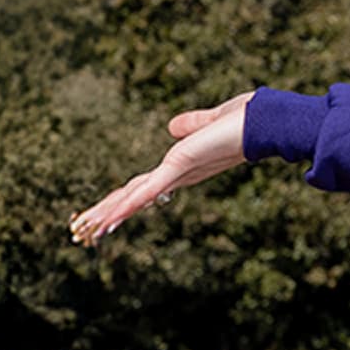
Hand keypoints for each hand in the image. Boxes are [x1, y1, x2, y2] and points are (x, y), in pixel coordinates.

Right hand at [67, 91, 256, 245]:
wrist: (266, 122)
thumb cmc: (246, 120)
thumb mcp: (211, 121)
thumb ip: (192, 124)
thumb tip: (173, 127)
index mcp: (183, 167)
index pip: (145, 186)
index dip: (124, 197)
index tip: (106, 210)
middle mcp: (179, 176)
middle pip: (135, 196)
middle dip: (108, 211)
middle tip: (83, 229)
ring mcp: (178, 174)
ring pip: (135, 197)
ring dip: (109, 213)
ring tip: (86, 230)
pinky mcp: (179, 167)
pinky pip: (148, 188)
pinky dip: (128, 204)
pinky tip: (110, 220)